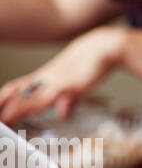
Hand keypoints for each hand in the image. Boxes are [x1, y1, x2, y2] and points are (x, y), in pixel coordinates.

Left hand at [0, 26, 124, 124]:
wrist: (105, 46)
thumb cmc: (92, 60)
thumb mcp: (76, 82)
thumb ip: (67, 99)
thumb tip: (64, 112)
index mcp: (45, 76)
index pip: (15, 88)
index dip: (3, 100)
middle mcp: (46, 79)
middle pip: (16, 92)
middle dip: (4, 106)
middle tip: (0, 121)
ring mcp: (56, 81)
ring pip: (30, 97)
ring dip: (17, 110)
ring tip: (6, 121)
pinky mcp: (70, 85)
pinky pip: (51, 96)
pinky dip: (41, 105)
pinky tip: (35, 112)